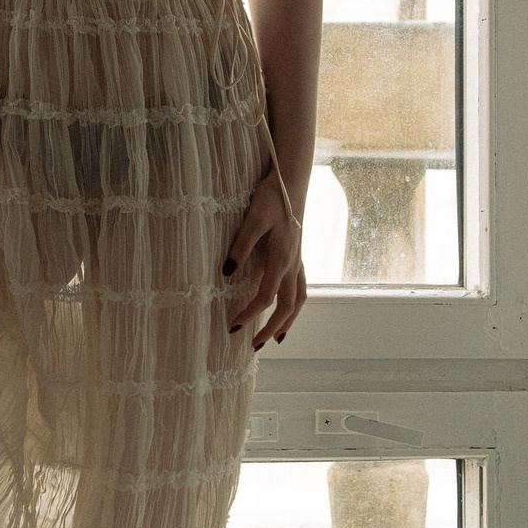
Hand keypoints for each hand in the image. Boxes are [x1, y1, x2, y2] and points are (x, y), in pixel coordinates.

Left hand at [225, 171, 306, 348]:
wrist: (292, 182)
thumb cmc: (271, 198)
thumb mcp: (252, 220)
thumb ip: (240, 247)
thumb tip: (226, 273)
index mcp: (281, 259)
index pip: (265, 297)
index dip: (249, 314)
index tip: (233, 326)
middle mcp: (293, 264)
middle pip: (287, 307)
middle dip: (272, 329)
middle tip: (255, 345)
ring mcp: (298, 261)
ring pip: (299, 300)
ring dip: (289, 321)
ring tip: (278, 338)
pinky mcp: (297, 255)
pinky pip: (300, 288)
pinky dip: (295, 305)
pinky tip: (287, 309)